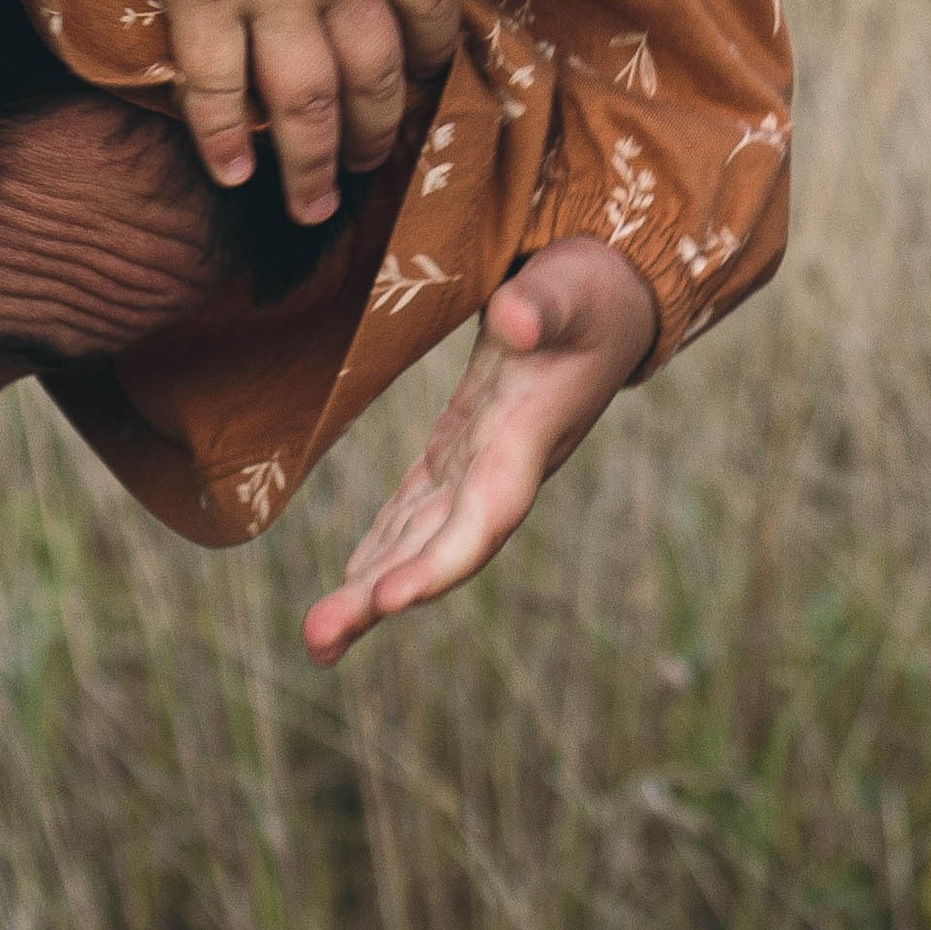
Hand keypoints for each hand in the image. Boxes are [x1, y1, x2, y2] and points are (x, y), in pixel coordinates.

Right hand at [142, 0, 460, 225]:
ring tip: (310, 210)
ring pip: (306, 102)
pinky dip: (220, 135)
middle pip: (376, 76)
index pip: (433, 8)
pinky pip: (215, 84)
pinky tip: (229, 174)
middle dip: (376, 131)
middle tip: (368, 168)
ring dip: (311, 163)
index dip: (432, 55)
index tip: (426, 80)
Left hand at [301, 239, 655, 663]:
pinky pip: (417, 512)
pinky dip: (384, 549)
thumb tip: (513, 318)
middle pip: (441, 548)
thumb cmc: (591, 292)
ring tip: (319, 639)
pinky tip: (353, 582)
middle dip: (382, 597)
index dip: (441, 563)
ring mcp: (480, 465)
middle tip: (319, 641)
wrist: (611, 298)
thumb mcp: (571, 288)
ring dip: (371, 589)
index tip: (390, 600)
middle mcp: (502, 469)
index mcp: (526, 438)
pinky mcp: (461, 449)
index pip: (484, 515)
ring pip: (420, 540)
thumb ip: (543, 304)